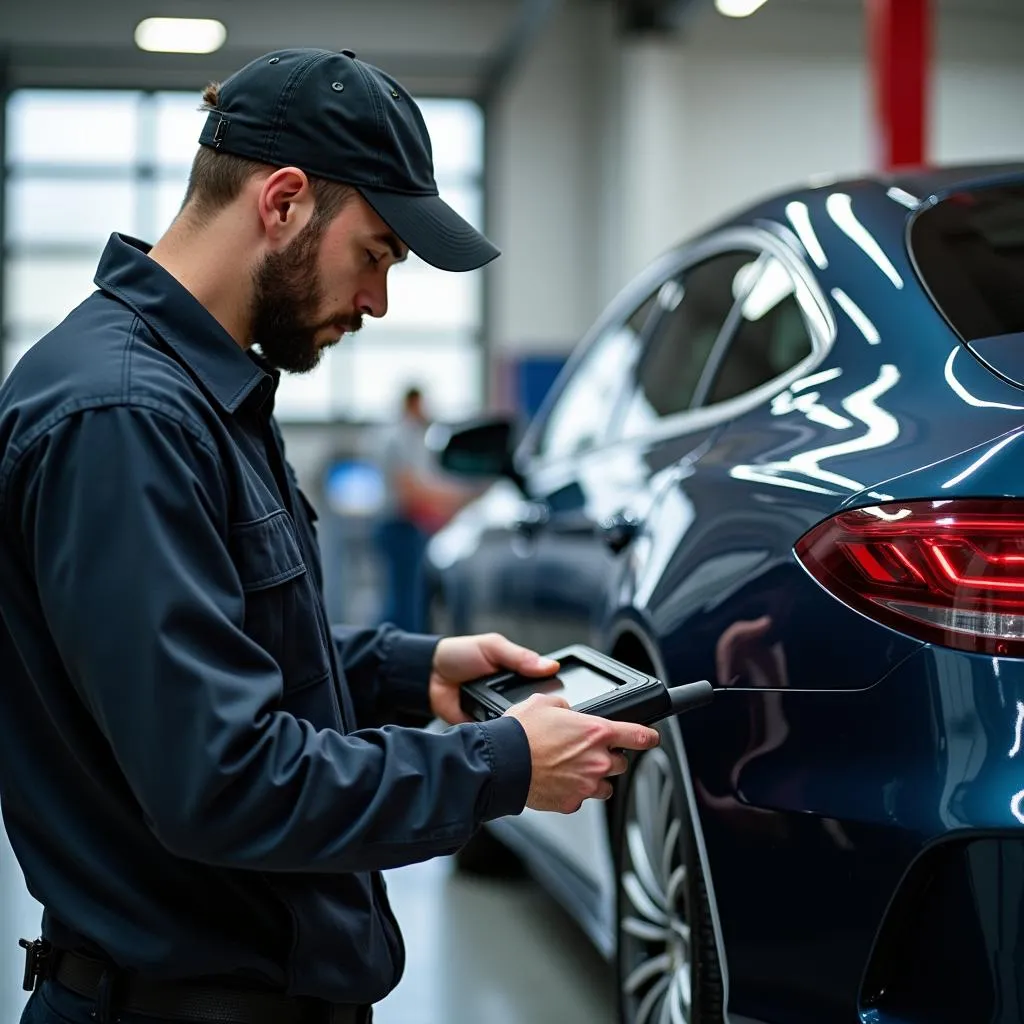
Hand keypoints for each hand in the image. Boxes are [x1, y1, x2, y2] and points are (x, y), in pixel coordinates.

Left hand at [428, 632, 558, 724]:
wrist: (427, 675)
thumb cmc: (460, 655)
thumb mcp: (492, 648)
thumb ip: (520, 657)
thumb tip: (551, 666)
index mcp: (517, 677)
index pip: (543, 689)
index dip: (553, 695)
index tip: (565, 704)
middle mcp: (510, 697)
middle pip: (533, 711)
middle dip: (537, 716)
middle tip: (544, 719)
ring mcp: (497, 714)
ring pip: (516, 726)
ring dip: (519, 726)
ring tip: (526, 729)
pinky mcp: (483, 729)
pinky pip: (496, 736)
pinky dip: (499, 737)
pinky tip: (504, 736)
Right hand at [506, 694, 660, 812]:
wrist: (502, 762)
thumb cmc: (521, 733)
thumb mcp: (544, 702)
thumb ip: (564, 706)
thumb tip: (566, 710)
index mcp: (596, 731)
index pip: (639, 735)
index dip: (650, 737)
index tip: (652, 738)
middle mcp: (597, 760)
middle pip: (621, 762)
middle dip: (609, 757)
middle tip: (587, 751)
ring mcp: (586, 785)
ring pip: (606, 785)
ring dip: (596, 778)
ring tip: (573, 769)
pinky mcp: (572, 803)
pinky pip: (582, 799)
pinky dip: (574, 792)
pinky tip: (558, 781)